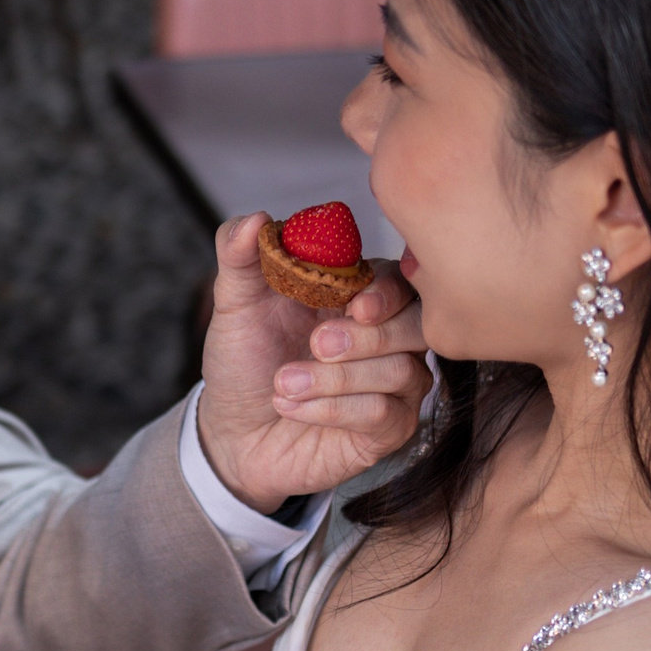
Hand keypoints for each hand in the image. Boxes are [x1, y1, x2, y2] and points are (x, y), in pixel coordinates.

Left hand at [195, 214, 431, 512]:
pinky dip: (333, 410)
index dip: (387, 291)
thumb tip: (254, 218)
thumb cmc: (244, 363)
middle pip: (418, 324)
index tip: (358, 306)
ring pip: (401, 372)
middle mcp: (389, 336)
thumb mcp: (235, 306)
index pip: (400, 280)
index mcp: (359, 296)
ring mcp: (396, 383)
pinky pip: (384, 414)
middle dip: (368, 337)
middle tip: (317, 345)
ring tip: (282, 384)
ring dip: (335, 379)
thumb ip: (241, 257)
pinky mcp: (391, 428)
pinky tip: (291, 407)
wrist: (232, 433)